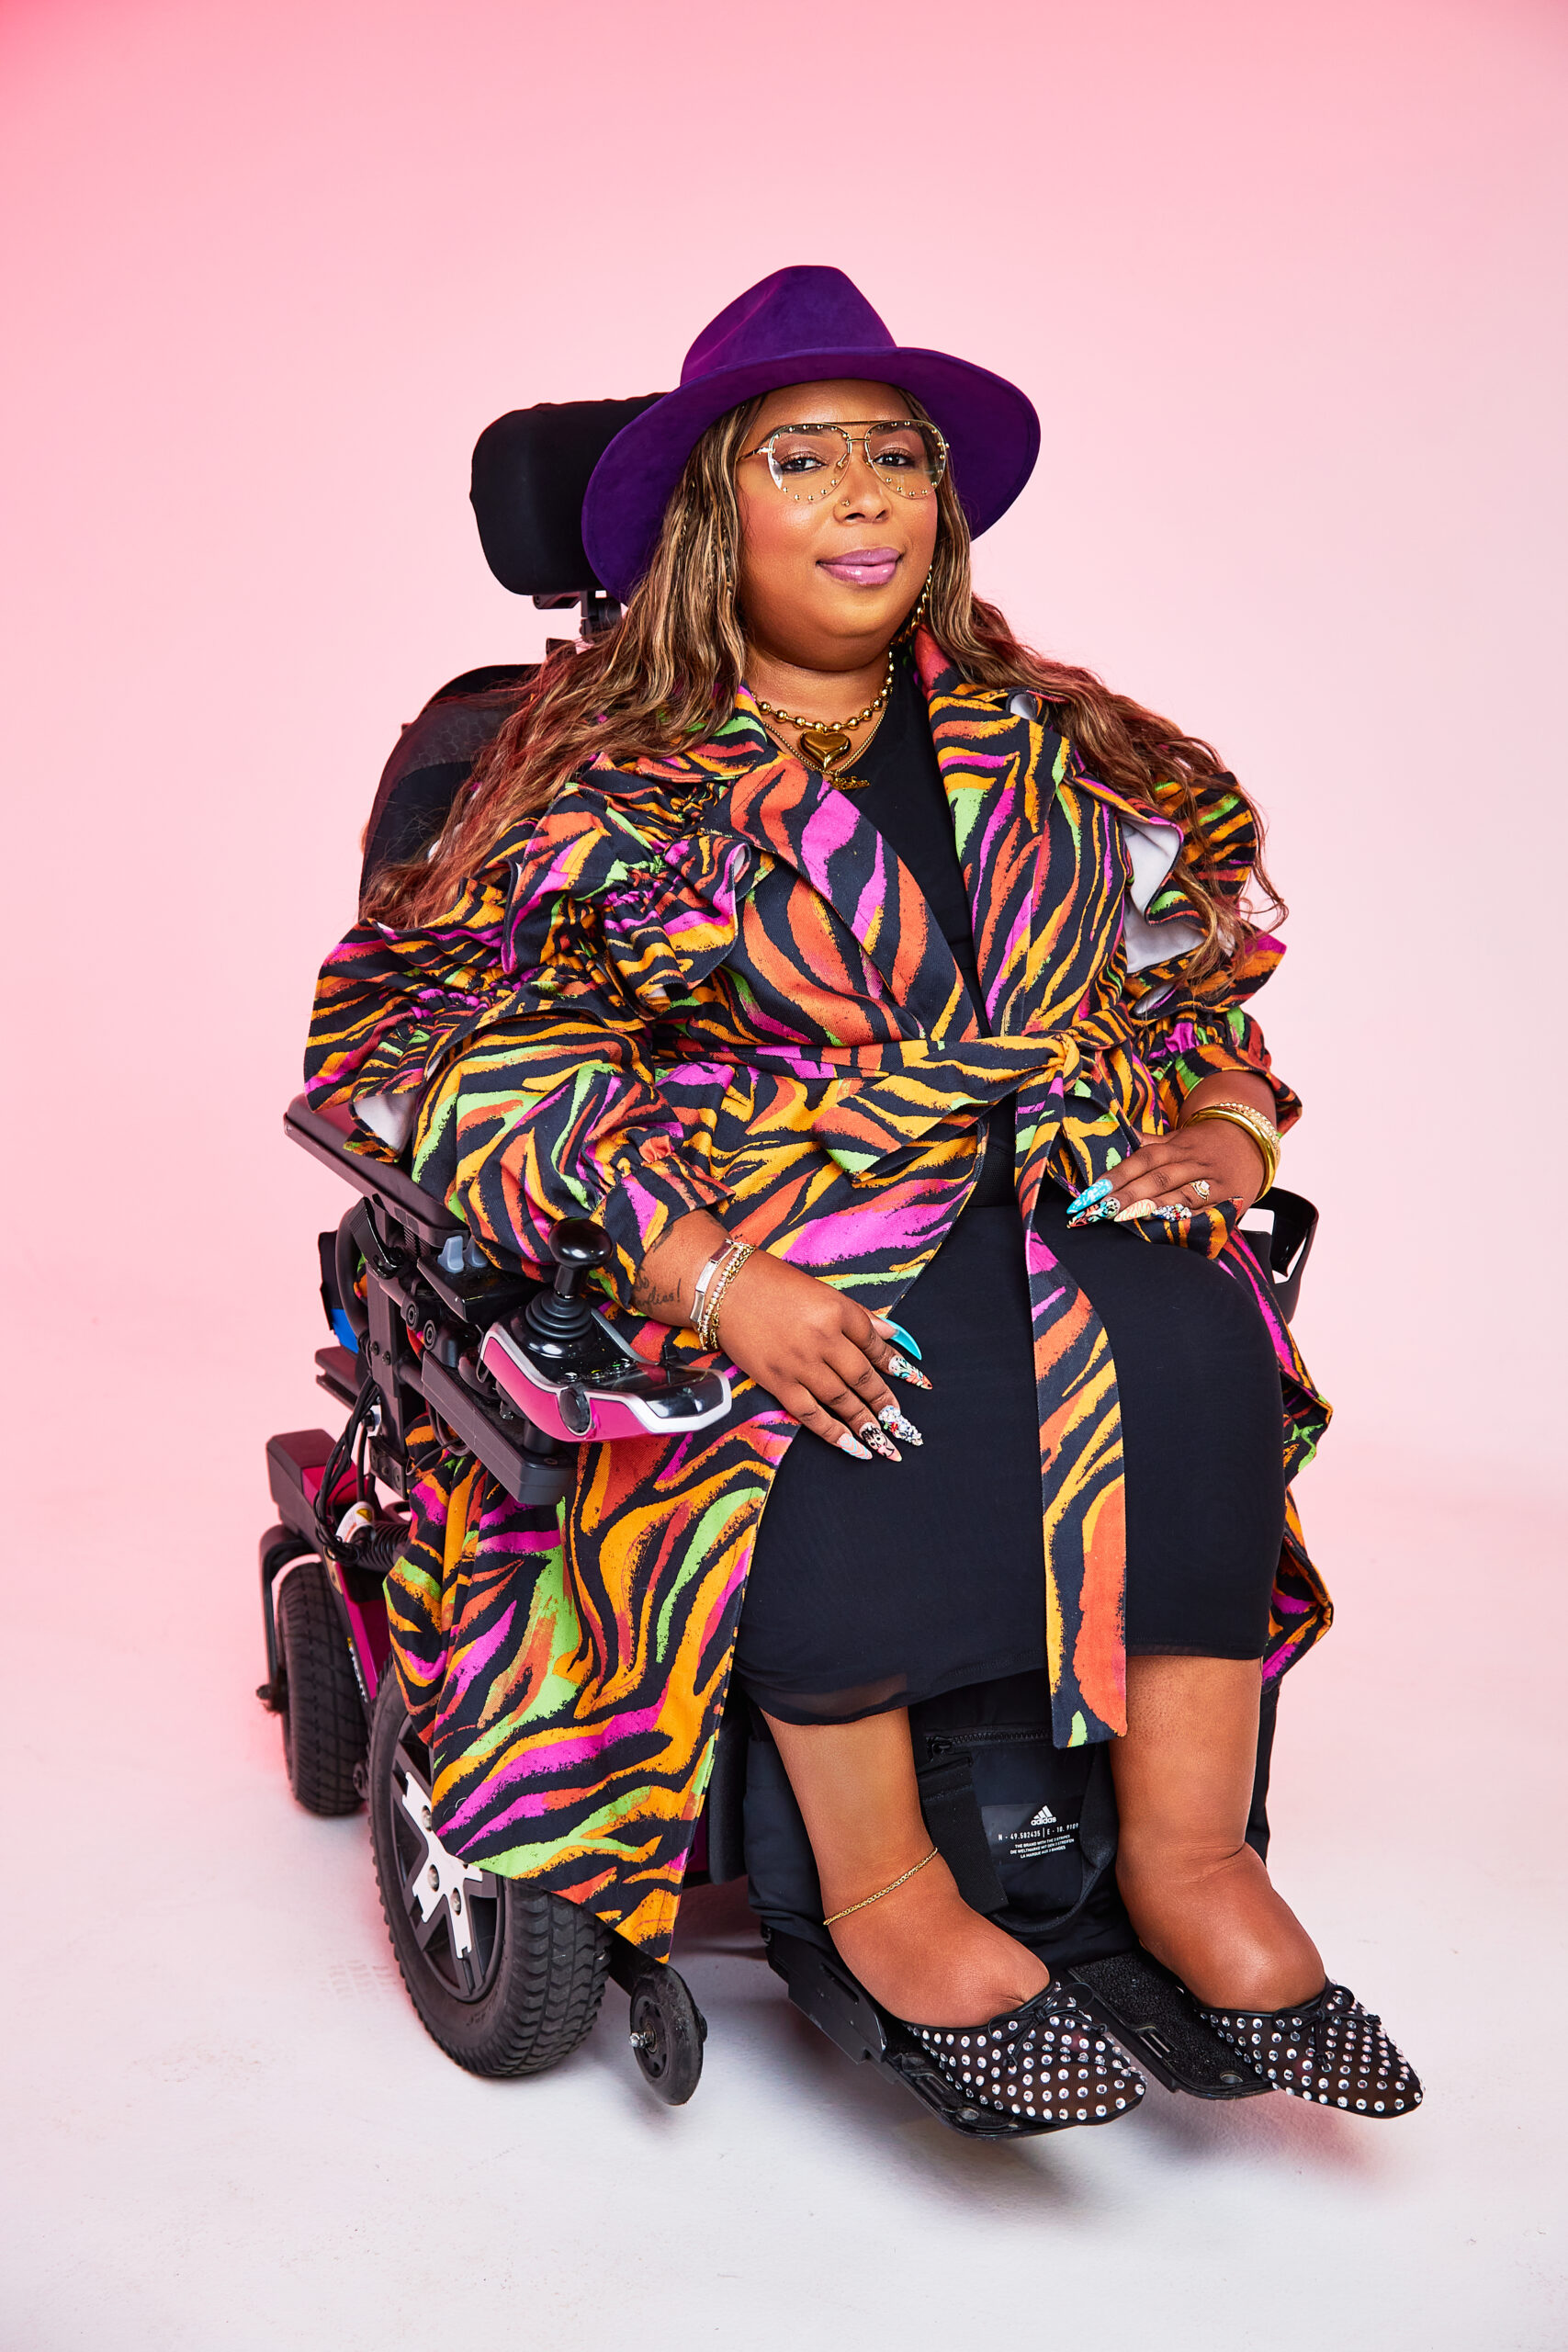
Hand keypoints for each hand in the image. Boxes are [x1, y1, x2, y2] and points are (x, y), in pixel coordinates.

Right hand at [716, 1252, 928, 1460]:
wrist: (722, 1288)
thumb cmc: (773, 1283)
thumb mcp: (823, 1290)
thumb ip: (858, 1316)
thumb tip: (893, 1335)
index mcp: (837, 1310)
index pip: (876, 1344)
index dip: (896, 1365)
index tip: (915, 1382)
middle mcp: (822, 1339)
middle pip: (863, 1377)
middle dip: (886, 1404)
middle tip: (905, 1426)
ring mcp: (799, 1363)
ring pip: (841, 1400)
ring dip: (867, 1424)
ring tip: (885, 1442)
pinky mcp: (777, 1381)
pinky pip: (810, 1414)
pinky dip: (834, 1433)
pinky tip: (853, 1447)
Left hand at [1067, 1117, 1266, 1226]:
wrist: (1253, 1143)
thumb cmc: (1205, 1145)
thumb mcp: (1178, 1138)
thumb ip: (1148, 1143)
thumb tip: (1116, 1135)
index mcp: (1177, 1146)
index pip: (1144, 1158)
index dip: (1119, 1173)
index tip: (1095, 1190)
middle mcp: (1194, 1162)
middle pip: (1158, 1178)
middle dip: (1128, 1195)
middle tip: (1102, 1209)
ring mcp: (1213, 1182)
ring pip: (1181, 1195)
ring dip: (1153, 1208)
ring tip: (1127, 1219)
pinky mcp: (1229, 1200)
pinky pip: (1205, 1212)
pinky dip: (1185, 1221)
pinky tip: (1166, 1230)